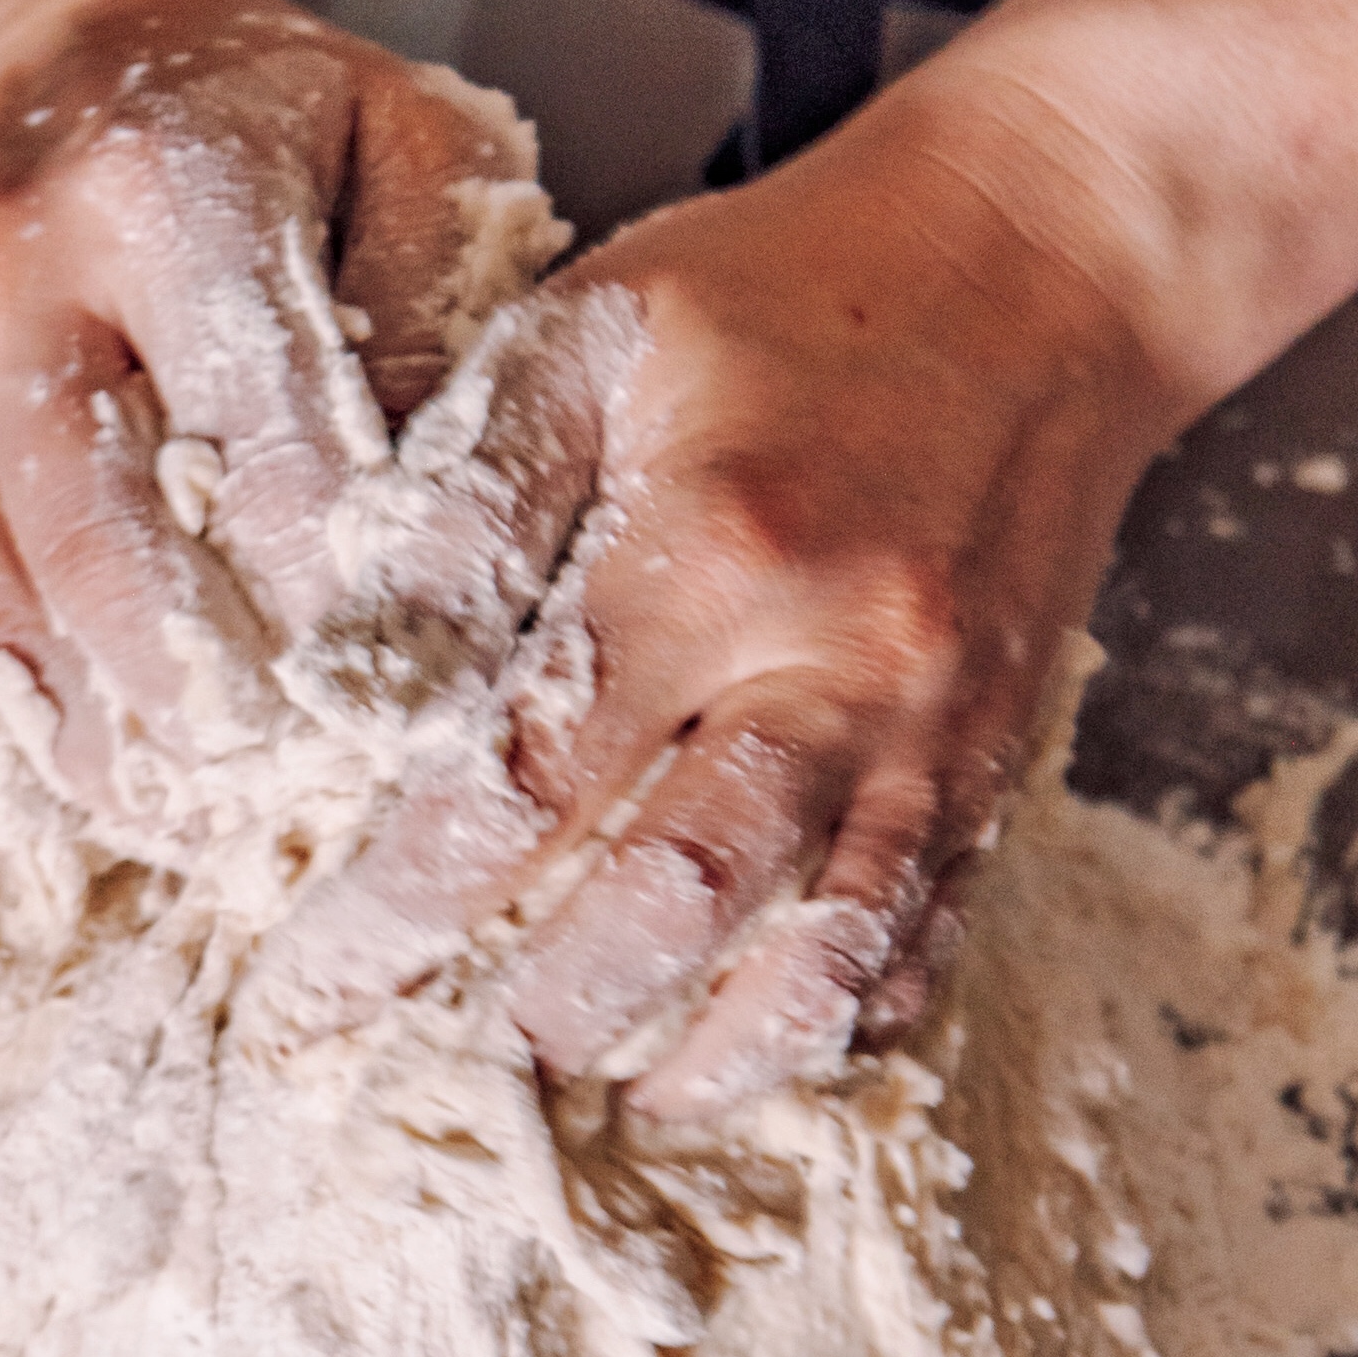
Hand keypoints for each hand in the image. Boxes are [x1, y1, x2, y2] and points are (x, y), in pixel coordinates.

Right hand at [0, 0, 552, 799]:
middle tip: (308, 793)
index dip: (352, 609)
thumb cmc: (267, 118)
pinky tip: (20, 809)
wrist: (51, 39)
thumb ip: (439, 322)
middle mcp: (7, 284)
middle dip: (218, 715)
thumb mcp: (404, 147)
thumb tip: (442, 541)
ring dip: (87, 752)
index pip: (273, 462)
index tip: (420, 705)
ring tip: (191, 824)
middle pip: (106, 564)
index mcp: (168, 195)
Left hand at [273, 89, 1190, 1113]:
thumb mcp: (586, 333)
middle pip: (675, 898)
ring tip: (614, 1103)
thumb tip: (339, 675)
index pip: (520, 780)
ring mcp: (939, 720)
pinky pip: (932, 920)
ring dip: (712, 1052)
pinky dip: (848, 1006)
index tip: (311, 996)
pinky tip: (768, 1051)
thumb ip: (461, 502)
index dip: (403, 912)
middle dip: (547, 1010)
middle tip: (445, 1068)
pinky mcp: (1003, 747)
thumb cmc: (781, 290)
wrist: (1046, 253)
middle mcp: (834, 659)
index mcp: (705, 548)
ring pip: (823, 944)